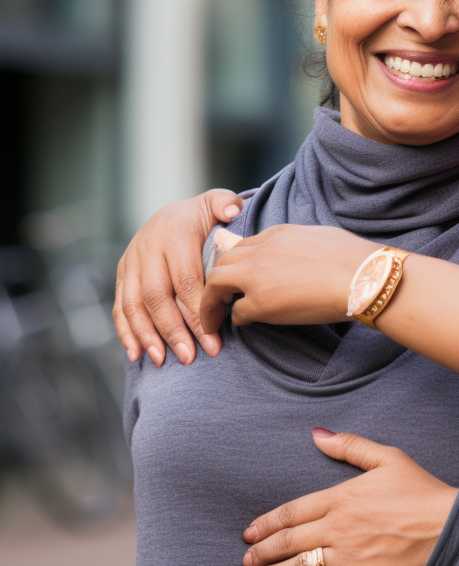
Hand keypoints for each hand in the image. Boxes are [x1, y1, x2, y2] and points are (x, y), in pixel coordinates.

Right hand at [114, 190, 242, 365]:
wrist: (172, 213)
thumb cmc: (202, 217)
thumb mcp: (215, 204)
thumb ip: (225, 204)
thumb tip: (233, 210)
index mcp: (172, 234)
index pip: (185, 281)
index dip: (198, 312)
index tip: (215, 338)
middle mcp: (146, 249)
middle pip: (157, 297)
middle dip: (173, 330)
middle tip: (191, 357)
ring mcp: (130, 263)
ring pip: (134, 305)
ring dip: (148, 336)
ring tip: (164, 361)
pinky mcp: (121, 276)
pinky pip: (119, 307)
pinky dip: (125, 332)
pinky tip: (137, 354)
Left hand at [199, 224, 377, 332]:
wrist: (362, 277)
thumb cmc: (352, 258)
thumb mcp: (319, 237)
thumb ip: (298, 244)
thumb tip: (296, 256)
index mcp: (277, 233)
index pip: (244, 245)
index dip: (239, 261)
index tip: (239, 274)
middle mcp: (261, 252)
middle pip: (223, 260)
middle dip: (217, 277)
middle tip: (218, 293)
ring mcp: (257, 277)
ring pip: (217, 283)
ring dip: (214, 299)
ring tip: (216, 313)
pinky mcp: (261, 304)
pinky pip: (237, 313)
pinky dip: (237, 318)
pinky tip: (246, 322)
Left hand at [241, 430, 458, 565]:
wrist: (449, 525)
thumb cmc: (420, 490)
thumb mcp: (387, 457)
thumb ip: (349, 445)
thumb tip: (317, 434)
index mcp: (342, 497)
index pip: (292, 512)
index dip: (266, 524)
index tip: (249, 532)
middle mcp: (339, 528)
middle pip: (289, 542)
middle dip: (262, 552)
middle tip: (246, 560)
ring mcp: (349, 556)